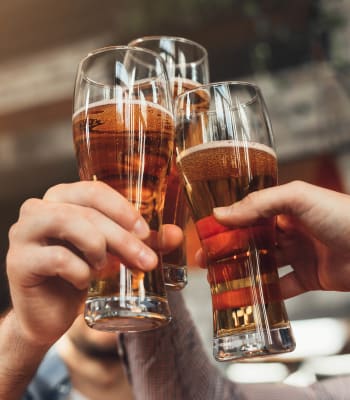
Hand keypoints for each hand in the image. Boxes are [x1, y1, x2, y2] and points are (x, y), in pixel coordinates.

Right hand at [6, 181, 181, 345]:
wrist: (49, 313)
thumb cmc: (81, 274)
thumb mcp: (114, 254)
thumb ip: (142, 242)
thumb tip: (175, 235)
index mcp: (63, 198)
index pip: (95, 190)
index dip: (123, 209)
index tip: (146, 233)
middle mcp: (39, 208)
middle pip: (86, 209)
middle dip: (122, 236)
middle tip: (147, 260)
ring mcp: (24, 232)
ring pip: (67, 222)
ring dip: (98, 246)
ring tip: (105, 266)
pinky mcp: (18, 261)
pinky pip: (55, 257)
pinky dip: (79, 271)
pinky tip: (84, 281)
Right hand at [197, 180, 349, 298]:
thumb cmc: (341, 215)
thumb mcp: (297, 198)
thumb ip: (258, 204)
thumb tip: (220, 213)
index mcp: (286, 208)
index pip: (249, 215)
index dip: (227, 224)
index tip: (206, 234)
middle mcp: (291, 230)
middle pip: (252, 241)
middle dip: (228, 250)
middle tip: (205, 260)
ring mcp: (299, 254)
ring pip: (264, 264)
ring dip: (243, 271)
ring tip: (220, 279)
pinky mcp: (310, 277)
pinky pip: (283, 286)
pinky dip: (267, 293)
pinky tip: (250, 297)